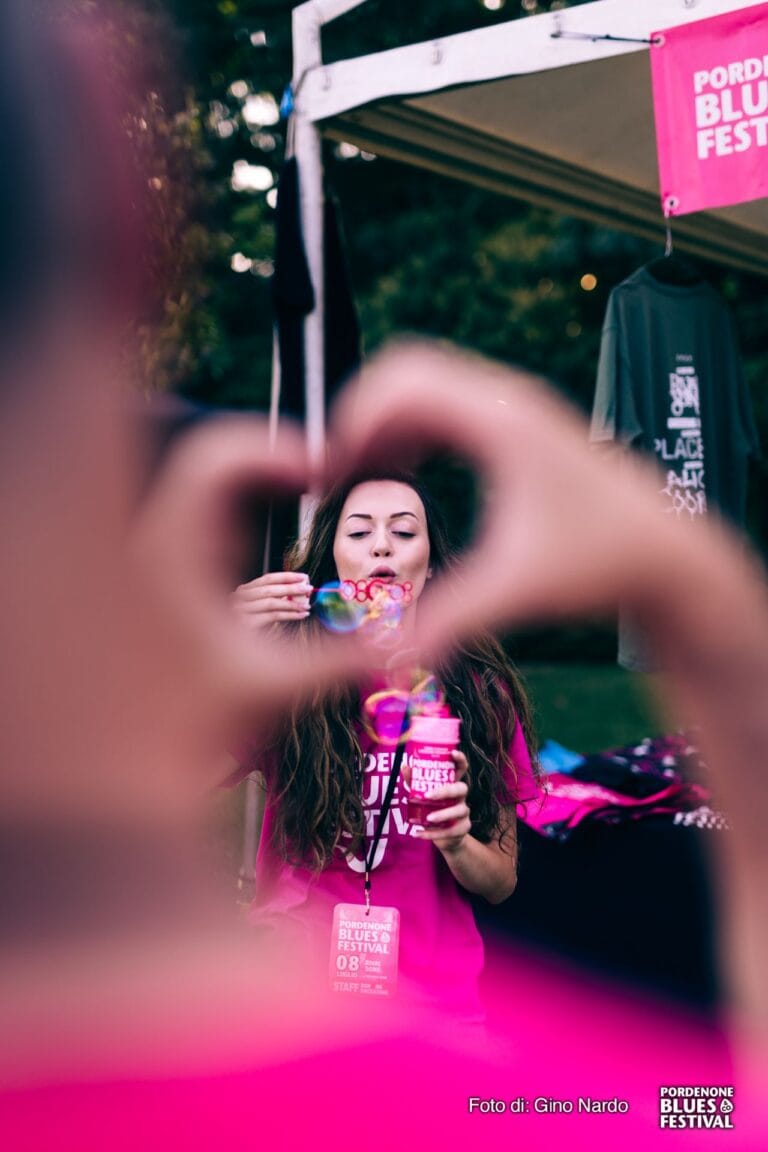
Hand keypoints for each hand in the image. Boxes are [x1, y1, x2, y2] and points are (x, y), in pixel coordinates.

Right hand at [232, 571, 312, 628]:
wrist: (239, 647)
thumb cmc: (253, 626)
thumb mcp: (262, 608)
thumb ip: (276, 598)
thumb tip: (300, 590)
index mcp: (243, 590)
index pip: (267, 579)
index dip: (287, 577)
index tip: (304, 577)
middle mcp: (239, 598)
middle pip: (270, 589)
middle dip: (292, 588)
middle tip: (309, 588)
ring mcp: (240, 611)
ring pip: (271, 603)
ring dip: (292, 604)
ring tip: (306, 606)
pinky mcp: (246, 624)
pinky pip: (272, 616)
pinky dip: (289, 615)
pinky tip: (300, 615)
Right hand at [328, 339, 682, 655]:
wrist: (668, 556)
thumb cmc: (601, 567)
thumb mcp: (518, 591)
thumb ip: (449, 619)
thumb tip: (387, 659)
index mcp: (504, 422)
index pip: (405, 382)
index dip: (354, 420)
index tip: (329, 475)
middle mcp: (509, 401)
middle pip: (408, 371)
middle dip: (362, 416)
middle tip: (336, 476)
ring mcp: (517, 409)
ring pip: (427, 386)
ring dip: (386, 422)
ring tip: (359, 480)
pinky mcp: (520, 428)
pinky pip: (449, 407)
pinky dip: (413, 430)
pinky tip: (402, 478)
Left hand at [414, 750, 470, 854]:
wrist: (446, 837)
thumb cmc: (435, 809)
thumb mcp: (425, 795)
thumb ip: (416, 782)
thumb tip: (405, 766)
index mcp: (453, 784)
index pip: (461, 769)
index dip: (460, 759)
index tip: (453, 753)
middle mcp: (461, 797)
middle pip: (462, 788)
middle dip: (445, 791)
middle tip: (428, 795)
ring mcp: (464, 812)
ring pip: (459, 811)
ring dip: (442, 814)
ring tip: (427, 819)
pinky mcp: (463, 828)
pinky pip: (450, 831)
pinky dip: (432, 834)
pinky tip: (419, 834)